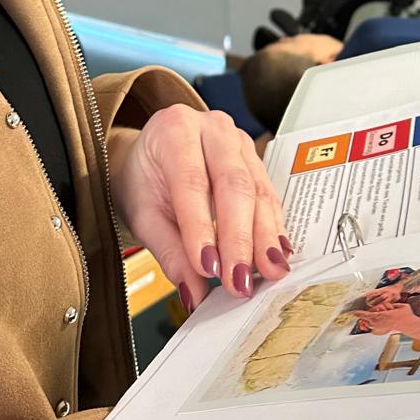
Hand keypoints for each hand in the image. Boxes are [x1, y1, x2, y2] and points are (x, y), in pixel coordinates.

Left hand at [109, 106, 292, 311]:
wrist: (150, 158)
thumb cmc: (143, 180)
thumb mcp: (143, 215)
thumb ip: (169, 252)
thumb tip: (195, 292)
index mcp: (174, 129)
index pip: (191, 182)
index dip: (202, 228)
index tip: (209, 268)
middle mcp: (211, 127)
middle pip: (233, 184)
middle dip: (239, 238)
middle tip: (240, 280)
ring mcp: (238, 140)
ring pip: (258, 190)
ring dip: (264, 238)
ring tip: (266, 273)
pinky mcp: (255, 159)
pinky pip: (268, 195)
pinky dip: (272, 228)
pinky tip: (276, 254)